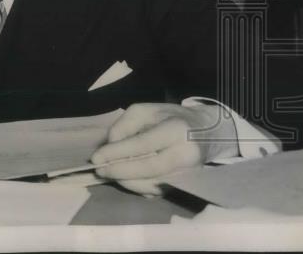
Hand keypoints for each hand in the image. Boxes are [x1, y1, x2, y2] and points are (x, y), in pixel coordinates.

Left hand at [89, 102, 238, 195]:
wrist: (207, 132)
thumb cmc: (170, 118)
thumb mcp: (145, 111)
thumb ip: (124, 126)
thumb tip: (110, 147)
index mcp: (176, 130)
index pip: (143, 144)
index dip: (117, 153)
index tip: (95, 158)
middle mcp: (186, 154)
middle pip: (148, 169)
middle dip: (119, 172)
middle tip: (99, 170)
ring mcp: (189, 173)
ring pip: (151, 184)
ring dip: (126, 181)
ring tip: (111, 172)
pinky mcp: (186, 185)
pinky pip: (157, 191)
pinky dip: (138, 186)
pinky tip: (129, 177)